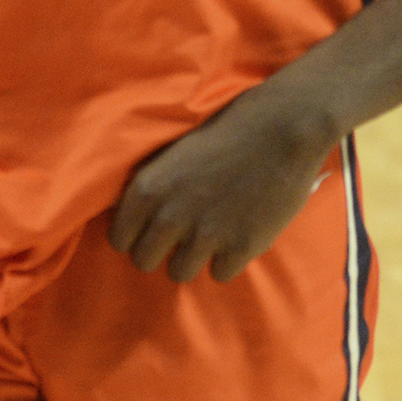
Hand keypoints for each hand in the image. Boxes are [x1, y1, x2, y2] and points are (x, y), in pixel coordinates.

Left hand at [110, 85, 336, 283]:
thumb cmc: (228, 129)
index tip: (151, 231)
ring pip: (179, 273)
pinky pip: (220, 274)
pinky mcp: (239, 248)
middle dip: (161, 251)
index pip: (118, 239)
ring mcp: (204, 236)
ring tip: (212, 233)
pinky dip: (229, 259)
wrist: (283, 127)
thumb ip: (155, 186)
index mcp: (147, 188)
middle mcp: (169, 216)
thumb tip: (136, 216)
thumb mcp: (175, 152)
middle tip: (182, 236)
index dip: (135, 236)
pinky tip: (238, 233)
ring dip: (194, 258)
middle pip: (144, 262)